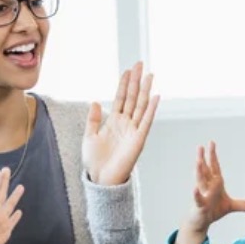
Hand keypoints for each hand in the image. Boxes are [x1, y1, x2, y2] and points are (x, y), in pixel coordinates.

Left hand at [83, 62, 159, 185]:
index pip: (121, 98)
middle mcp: (125, 123)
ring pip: (140, 106)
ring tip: (149, 75)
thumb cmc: (95, 161)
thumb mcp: (89, 136)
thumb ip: (93, 119)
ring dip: (145, 90)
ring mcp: (133, 130)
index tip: (127, 70)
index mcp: (114, 122)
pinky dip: (151, 109)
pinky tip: (155, 96)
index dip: (124, 84)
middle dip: (136, 81)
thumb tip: (95, 101)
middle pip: (132, 97)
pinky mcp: (139, 139)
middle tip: (140, 64)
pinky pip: (146, 121)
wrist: (101, 179)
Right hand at [185, 142, 244, 233]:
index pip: (214, 167)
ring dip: (199, 171)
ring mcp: (202, 195)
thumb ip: (242, 205)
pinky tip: (195, 188)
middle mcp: (207, 187)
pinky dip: (196, 194)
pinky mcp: (199, 205)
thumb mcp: (230, 206)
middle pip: (205, 170)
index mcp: (214, 183)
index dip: (213, 155)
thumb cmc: (212, 210)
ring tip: (198, 161)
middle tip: (200, 147)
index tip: (211, 143)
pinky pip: (198, 198)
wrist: (201, 222)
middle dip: (203, 158)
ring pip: (200, 181)